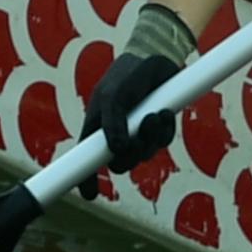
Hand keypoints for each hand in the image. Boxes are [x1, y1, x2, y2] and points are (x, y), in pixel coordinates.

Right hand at [78, 0, 199, 191]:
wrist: (157, 56)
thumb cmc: (128, 74)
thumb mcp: (114, 96)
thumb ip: (112, 124)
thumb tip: (116, 151)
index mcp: (97, 125)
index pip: (86, 159)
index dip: (86, 179)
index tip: (89, 195)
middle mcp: (115, 131)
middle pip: (120, 162)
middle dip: (132, 154)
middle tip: (139, 137)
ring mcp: (137, 130)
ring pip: (144, 154)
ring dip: (152, 139)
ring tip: (156, 115)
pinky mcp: (156, 126)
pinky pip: (161, 142)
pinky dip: (165, 131)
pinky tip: (166, 113)